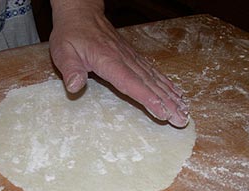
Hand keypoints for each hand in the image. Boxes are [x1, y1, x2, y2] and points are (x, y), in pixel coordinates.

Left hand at [49, 6, 188, 126]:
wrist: (81, 13)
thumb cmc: (72, 34)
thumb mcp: (63, 52)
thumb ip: (70, 70)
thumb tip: (74, 87)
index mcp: (108, 61)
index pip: (131, 83)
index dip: (148, 99)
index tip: (163, 113)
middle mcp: (124, 60)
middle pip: (150, 84)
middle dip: (168, 103)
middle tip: (182, 119)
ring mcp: (131, 57)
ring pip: (155, 78)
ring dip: (171, 95)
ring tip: (184, 109)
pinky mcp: (133, 57)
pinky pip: (153, 71)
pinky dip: (166, 83)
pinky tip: (175, 91)